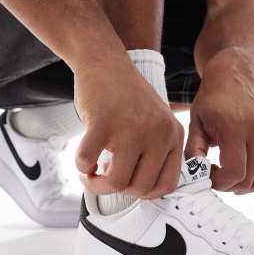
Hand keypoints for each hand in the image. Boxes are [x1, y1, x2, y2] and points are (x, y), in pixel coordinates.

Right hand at [75, 57, 183, 197]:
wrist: (105, 61)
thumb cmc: (125, 95)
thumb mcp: (155, 122)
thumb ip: (155, 152)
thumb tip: (138, 190)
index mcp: (173, 135)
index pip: (167, 185)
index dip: (143, 192)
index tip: (129, 185)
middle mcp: (158, 133)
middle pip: (141, 188)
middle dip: (118, 191)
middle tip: (103, 179)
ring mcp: (132, 129)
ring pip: (116, 182)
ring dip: (96, 185)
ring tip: (89, 173)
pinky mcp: (103, 123)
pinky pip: (88, 162)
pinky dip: (81, 167)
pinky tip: (83, 160)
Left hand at [186, 49, 253, 192]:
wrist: (232, 79)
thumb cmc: (211, 102)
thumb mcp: (194, 125)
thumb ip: (193, 152)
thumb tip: (197, 177)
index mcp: (236, 128)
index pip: (235, 173)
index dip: (220, 183)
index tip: (209, 175)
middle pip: (249, 180)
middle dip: (230, 186)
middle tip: (217, 176)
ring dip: (245, 185)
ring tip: (230, 173)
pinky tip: (245, 170)